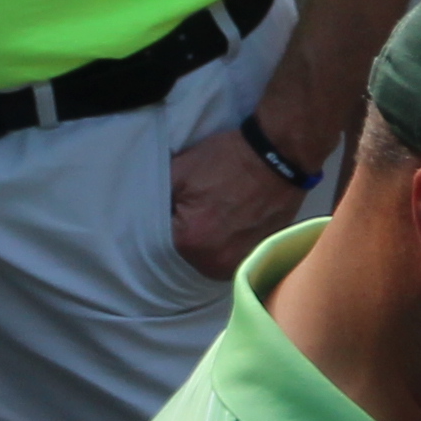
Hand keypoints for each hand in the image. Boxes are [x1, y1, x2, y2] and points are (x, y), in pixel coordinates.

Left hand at [166, 122, 295, 278]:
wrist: (279, 157)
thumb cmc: (227, 160)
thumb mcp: (180, 170)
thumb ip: (156, 196)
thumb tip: (142, 210)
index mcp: (190, 242)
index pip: (160, 240)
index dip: (167, 219)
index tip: (177, 203)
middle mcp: (213, 263)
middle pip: (186, 251)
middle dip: (186, 231)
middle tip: (196, 205)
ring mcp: (238, 262)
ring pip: (208, 257)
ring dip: (207, 241)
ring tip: (216, 213)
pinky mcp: (256, 256)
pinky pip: (230, 255)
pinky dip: (227, 242)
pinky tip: (231, 220)